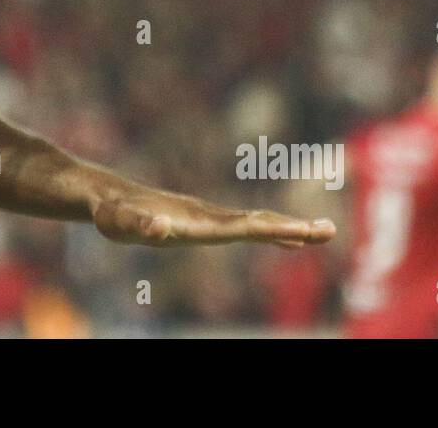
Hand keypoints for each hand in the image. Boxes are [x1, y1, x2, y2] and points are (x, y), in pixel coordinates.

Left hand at [91, 185, 335, 248]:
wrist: (106, 196)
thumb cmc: (111, 213)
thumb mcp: (118, 222)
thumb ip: (137, 225)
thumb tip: (158, 229)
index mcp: (197, 221)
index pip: (243, 227)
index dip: (274, 230)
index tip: (304, 232)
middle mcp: (208, 216)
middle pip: (259, 221)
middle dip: (294, 227)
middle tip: (330, 231)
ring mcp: (209, 217)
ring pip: (257, 222)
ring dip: (290, 228)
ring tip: (322, 232)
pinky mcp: (204, 222)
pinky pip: (245, 227)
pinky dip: (272, 232)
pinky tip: (289, 240)